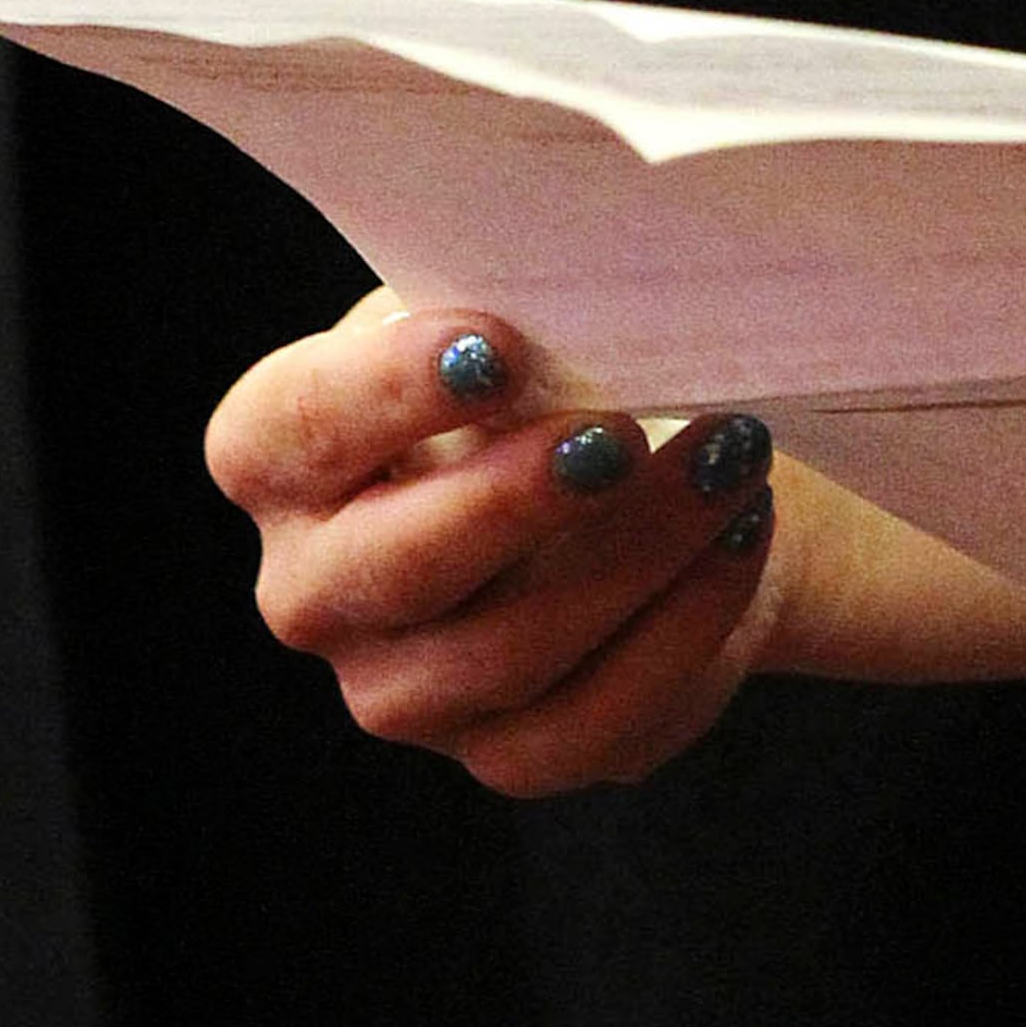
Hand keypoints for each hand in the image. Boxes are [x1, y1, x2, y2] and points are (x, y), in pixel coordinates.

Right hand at [210, 296, 796, 795]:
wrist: (651, 464)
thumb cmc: (555, 362)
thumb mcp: (519, 310)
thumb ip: (516, 295)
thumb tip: (580, 274)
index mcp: (290, 457)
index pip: (285, 431)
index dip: (380, 392)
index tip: (493, 347)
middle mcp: (319, 588)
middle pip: (390, 567)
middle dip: (513, 499)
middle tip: (620, 435)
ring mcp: (405, 687)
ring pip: (504, 653)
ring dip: (635, 554)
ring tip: (731, 459)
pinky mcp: (505, 752)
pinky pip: (587, 722)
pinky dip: (680, 628)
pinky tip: (740, 538)